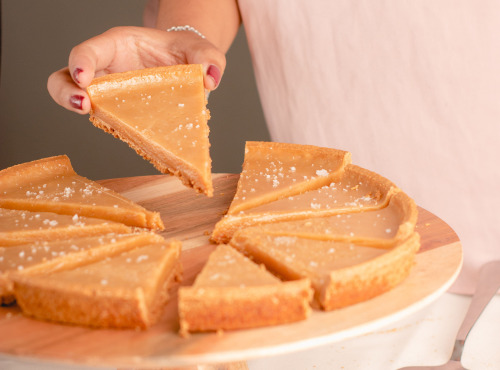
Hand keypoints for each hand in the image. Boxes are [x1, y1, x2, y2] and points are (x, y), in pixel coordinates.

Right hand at [47, 26, 224, 113]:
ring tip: (91, 117)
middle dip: (66, 91)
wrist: (187, 67)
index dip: (80, 62)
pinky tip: (127, 136)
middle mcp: (106, 68)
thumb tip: (209, 79)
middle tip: (83, 106)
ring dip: (74, 109)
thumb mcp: (202, 50)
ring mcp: (107, 92)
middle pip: (67, 76)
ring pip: (74, 98)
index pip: (89, 50)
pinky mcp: (116, 112)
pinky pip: (102, 120)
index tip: (84, 79)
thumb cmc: (186, 54)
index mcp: (118, 45)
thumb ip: (208, 58)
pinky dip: (108, 128)